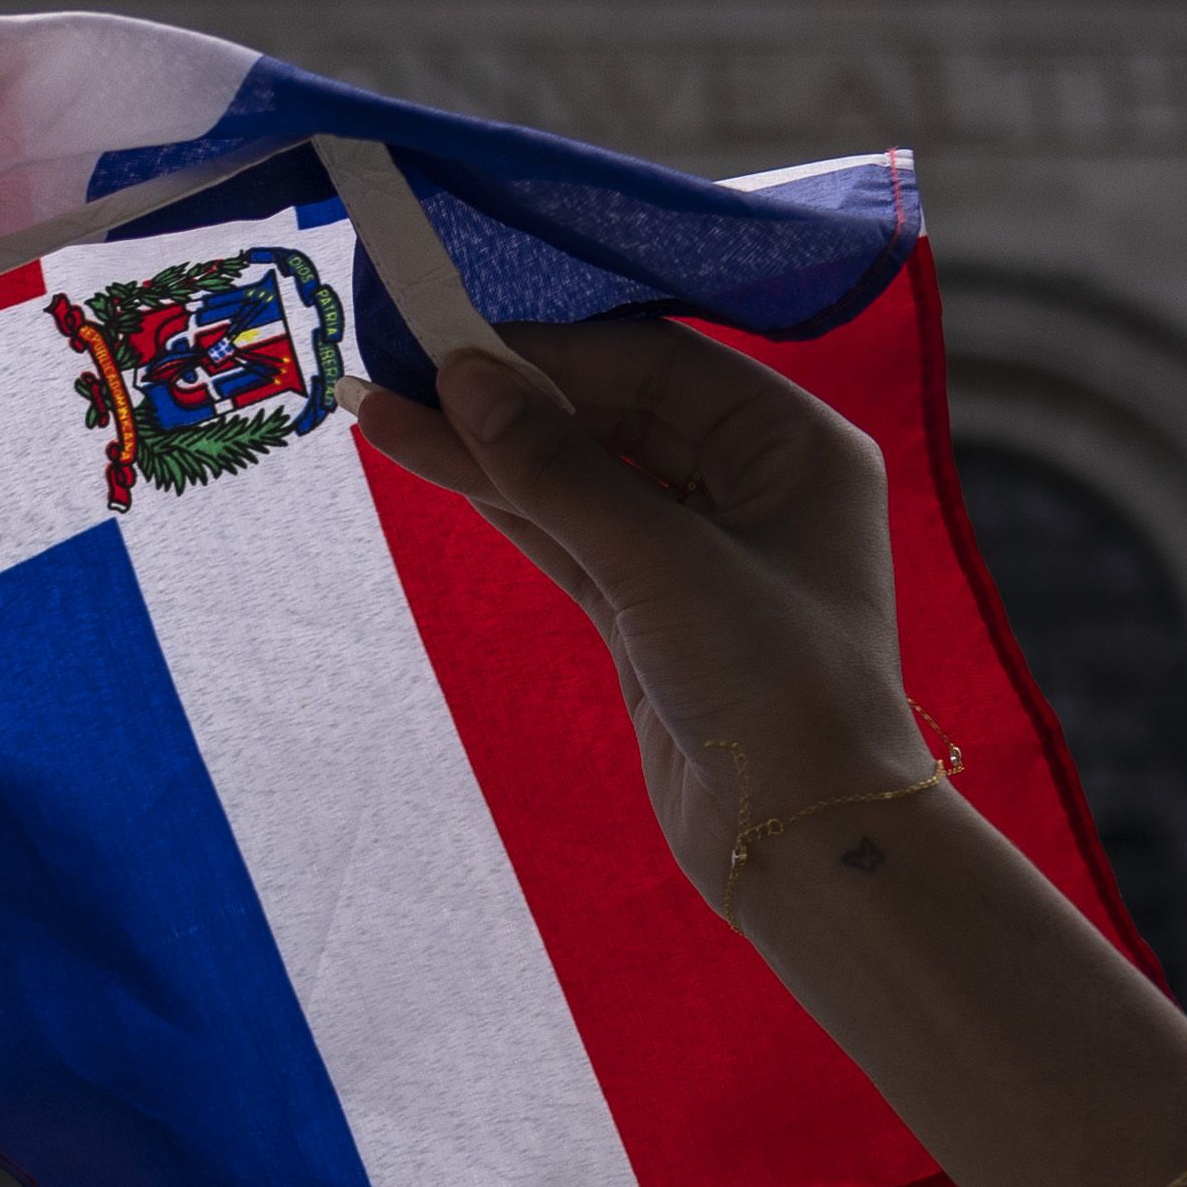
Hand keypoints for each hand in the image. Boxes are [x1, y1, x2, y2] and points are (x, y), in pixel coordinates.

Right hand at [353, 322, 922, 899]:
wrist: (804, 841)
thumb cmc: (772, 683)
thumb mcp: (661, 561)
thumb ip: (557, 468)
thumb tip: (462, 377)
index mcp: (794, 446)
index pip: (658, 365)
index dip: (555, 352)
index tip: (453, 344)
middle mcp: (754, 487)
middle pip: (615, 416)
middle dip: (511, 399)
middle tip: (400, 370)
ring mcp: (700, 554)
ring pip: (582, 482)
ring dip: (490, 454)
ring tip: (383, 413)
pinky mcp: (655, 616)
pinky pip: (574, 539)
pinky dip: (510, 509)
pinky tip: (436, 467)